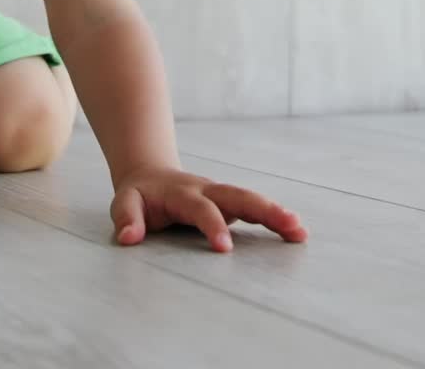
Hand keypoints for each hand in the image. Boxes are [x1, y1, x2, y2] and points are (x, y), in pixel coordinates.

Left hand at [110, 166, 307, 252]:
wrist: (150, 175)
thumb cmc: (139, 195)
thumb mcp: (124, 202)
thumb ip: (127, 218)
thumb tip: (129, 238)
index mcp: (183, 192)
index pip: (202, 209)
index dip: (213, 226)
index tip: (225, 249)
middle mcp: (208, 190)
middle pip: (239, 196)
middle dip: (264, 210)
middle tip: (289, 224)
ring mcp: (221, 196)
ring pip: (251, 201)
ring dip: (276, 214)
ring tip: (300, 232)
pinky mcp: (229, 204)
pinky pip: (254, 210)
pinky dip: (274, 219)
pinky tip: (295, 233)